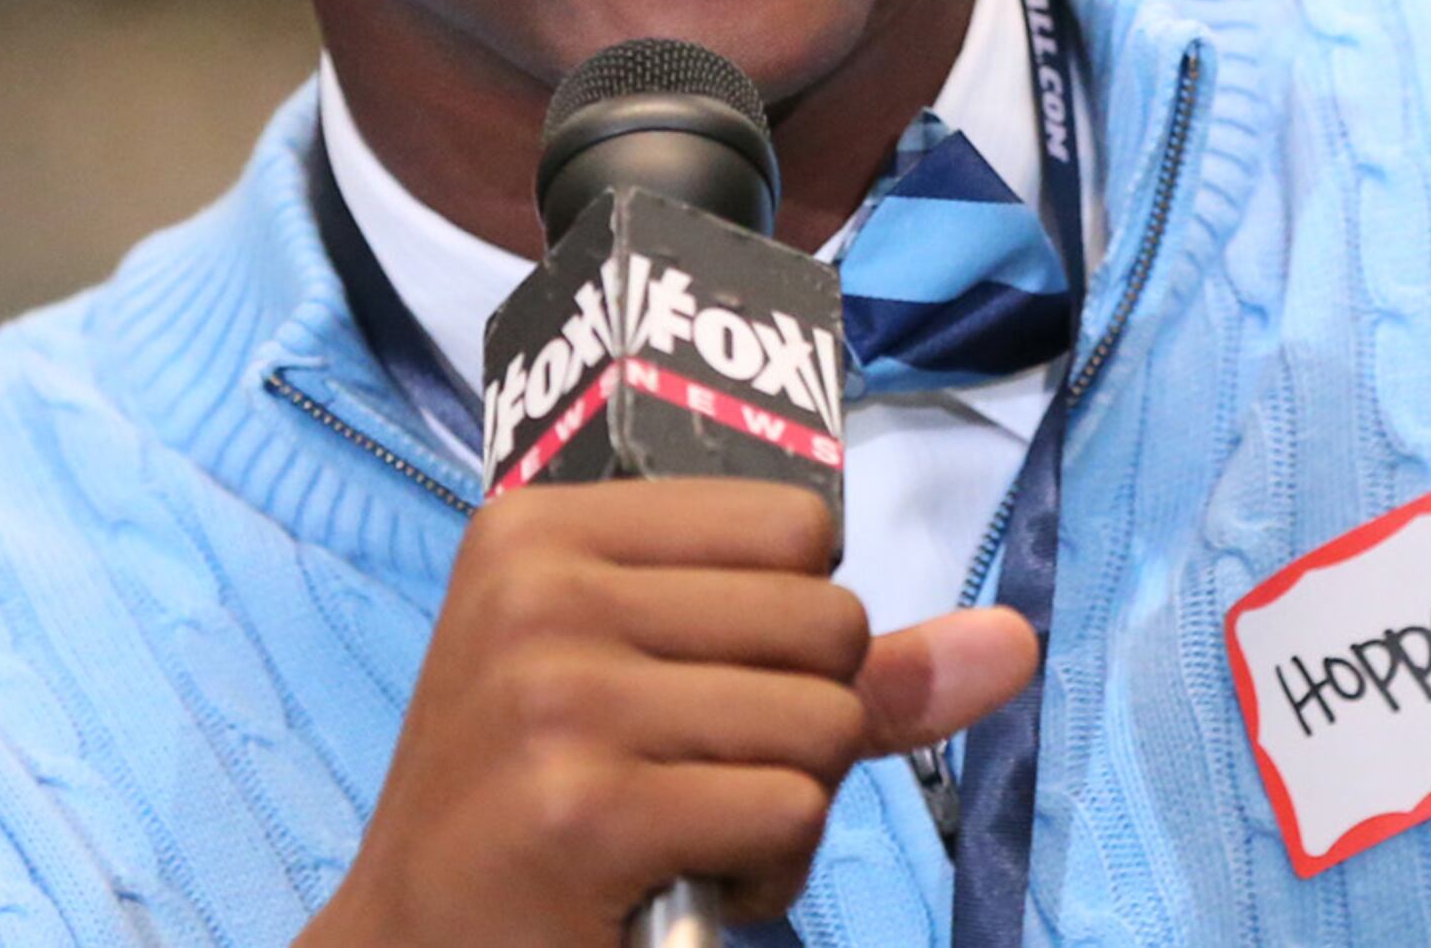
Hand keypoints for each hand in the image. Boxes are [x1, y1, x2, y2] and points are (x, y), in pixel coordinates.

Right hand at [298, 480, 1040, 947]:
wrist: (414, 944)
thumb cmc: (542, 803)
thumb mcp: (657, 684)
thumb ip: (839, 656)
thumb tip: (1016, 642)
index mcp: (543, 527)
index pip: (797, 525)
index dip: (792, 626)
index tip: (692, 685)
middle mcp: (540, 594)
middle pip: (828, 623)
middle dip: (804, 724)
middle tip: (694, 776)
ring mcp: (558, 700)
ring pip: (825, 724)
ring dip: (788, 807)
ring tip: (686, 832)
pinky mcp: (587, 811)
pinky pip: (793, 814)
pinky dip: (768, 874)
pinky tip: (684, 884)